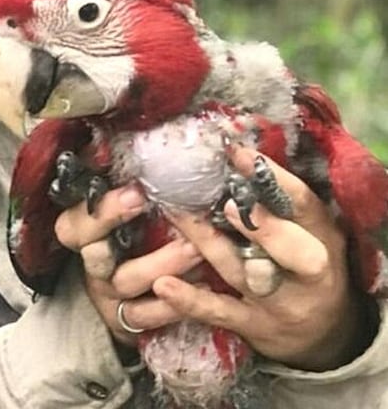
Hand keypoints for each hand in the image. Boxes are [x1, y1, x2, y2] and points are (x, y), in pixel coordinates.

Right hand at [54, 183, 203, 345]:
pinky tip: (203, 285)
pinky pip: (147, 316)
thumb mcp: (123, 202)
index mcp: (82, 234)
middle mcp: (92, 265)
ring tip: (195, 248)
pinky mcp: (129, 321)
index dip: (101, 209)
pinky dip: (174, 303)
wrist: (137, 293)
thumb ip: (122, 176)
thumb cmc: (137, 232)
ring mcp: (109, 295)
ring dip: (162, 263)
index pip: (74, 222)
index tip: (136, 190)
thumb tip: (129, 138)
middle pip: (93, 250)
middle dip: (118, 225)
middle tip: (151, 205)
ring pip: (126, 281)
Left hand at [155, 147, 369, 370]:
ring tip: (176, 214)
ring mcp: (277, 303)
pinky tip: (162, 284)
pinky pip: (217, 311)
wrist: (321, 334)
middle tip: (229, 204)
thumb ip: (282, 198)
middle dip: (265, 228)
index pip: (304, 205)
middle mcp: (306, 274)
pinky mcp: (249, 325)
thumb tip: (236, 151)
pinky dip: (189, 299)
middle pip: (295, 252)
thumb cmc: (307, 266)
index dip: (275, 179)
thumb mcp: (312, 231)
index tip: (238, 154)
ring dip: (206, 243)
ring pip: (243, 273)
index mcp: (323, 238)